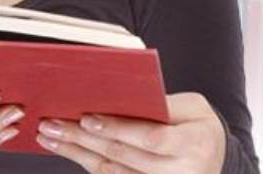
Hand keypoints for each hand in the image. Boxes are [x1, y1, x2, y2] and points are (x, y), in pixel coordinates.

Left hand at [35, 92, 225, 173]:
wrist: (214, 159)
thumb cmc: (198, 126)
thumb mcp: (192, 108)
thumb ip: (160, 104)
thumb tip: (115, 96)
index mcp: (195, 144)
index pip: (150, 138)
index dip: (117, 129)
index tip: (87, 119)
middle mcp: (182, 173)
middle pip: (124, 156)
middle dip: (83, 140)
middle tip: (52, 124)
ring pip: (112, 171)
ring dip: (75, 153)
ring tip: (48, 136)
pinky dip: (85, 162)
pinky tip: (66, 149)